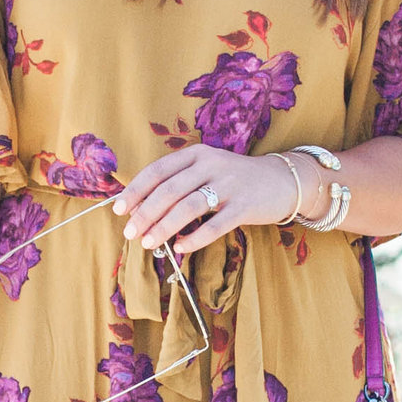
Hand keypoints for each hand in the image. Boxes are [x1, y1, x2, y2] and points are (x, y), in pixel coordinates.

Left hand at [116, 144, 300, 257]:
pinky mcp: (245, 206)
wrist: (281, 181)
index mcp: (196, 154)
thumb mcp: (206, 170)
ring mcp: (229, 184)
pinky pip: (215, 225)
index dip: (136, 190)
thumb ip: (178, 183)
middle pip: (169, 190)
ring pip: (188, 207)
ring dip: (164, 227)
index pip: (158, 170)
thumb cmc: (234, 180)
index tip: (120, 210)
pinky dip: (194, 238)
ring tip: (148, 243)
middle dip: (145, 213)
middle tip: (130, 233)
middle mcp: (211, 165)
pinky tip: (180, 248)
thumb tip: (139, 207)